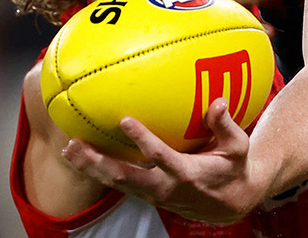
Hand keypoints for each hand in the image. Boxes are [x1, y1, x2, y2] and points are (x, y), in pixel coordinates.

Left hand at [61, 99, 266, 223]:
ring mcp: (152, 194)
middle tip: (76, 144)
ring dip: (91, 167)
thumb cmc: (234, 170)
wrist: (228, 205)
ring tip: (69, 150)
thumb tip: (218, 102)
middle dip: (98, 162)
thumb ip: (226, 126)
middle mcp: (164, 187)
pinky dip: (98, 171)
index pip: (159, 157)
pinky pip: (119, 184)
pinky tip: (81, 158)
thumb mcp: (238, 148)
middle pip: (124, 176)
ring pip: (116, 183)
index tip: (124, 120)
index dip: (142, 140)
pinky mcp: (147, 195)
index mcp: (186, 173)